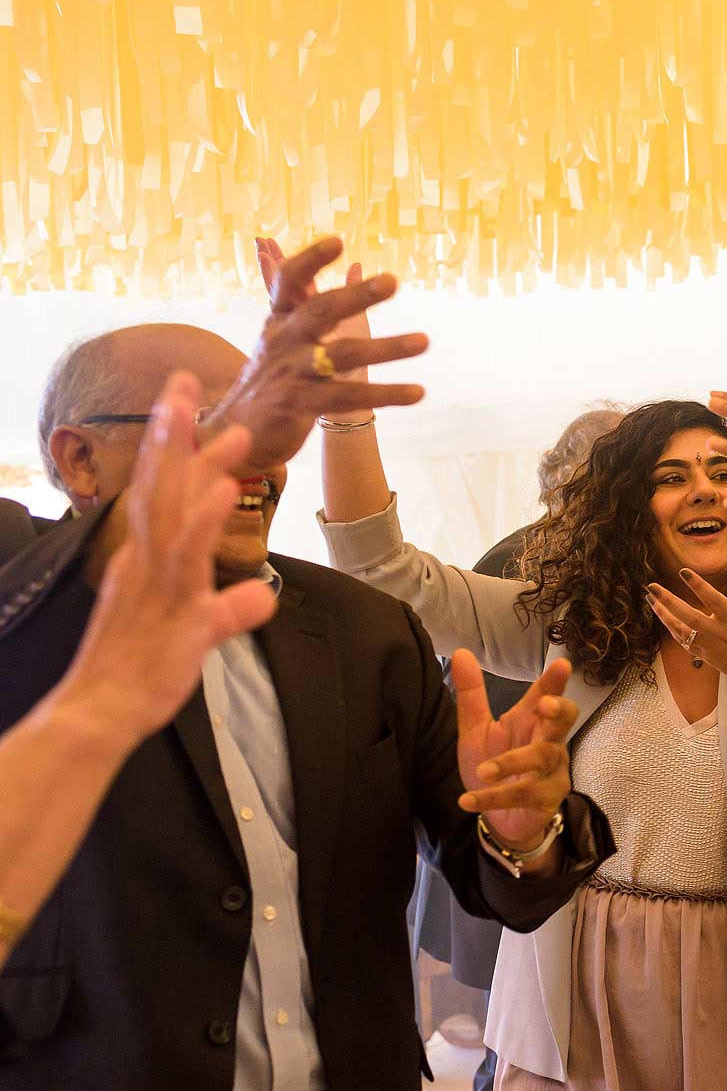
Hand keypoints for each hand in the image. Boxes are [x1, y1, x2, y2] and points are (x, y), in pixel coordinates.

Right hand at [57, 373, 279, 736]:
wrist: (101, 712)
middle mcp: (145, 559)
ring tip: (223, 424)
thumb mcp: (197, 632)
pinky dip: (207, 520)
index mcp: (147, 558)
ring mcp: (157, 580)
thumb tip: (261, 595)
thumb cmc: (141, 673)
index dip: (176, 449)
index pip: (164, 493)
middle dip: (174, 429)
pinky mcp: (173, 608)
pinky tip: (227, 488)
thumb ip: (230, 608)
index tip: (185, 405)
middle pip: (161, 483)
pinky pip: (189, 558)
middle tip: (185, 377)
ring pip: (173, 509)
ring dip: (196, 463)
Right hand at [206, 237, 429, 468]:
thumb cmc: (272, 375)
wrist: (236, 428)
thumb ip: (306, 299)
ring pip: (343, 355)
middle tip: (392, 280)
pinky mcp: (300, 405)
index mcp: (280, 319)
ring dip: (387, 348)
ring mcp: (291, 372)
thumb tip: (340, 261)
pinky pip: (348, 398)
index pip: (289, 280)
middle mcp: (283, 340)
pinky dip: (386, 394)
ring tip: (424, 340)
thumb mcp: (283, 334)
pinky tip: (417, 392)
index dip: (310, 259)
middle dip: (356, 295)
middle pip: (320, 311)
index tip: (337, 241)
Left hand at [453, 652, 579, 855]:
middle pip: (565, 722)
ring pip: (542, 758)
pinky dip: (494, 798)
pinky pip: (525, 795)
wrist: (501, 819)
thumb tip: (460, 652)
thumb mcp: (477, 730)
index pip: (546, 695)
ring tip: (483, 771)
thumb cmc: (494, 767)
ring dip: (512, 762)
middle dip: (558, 711)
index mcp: (530, 721)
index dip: (555, 682)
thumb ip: (472, 694)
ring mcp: (552, 771)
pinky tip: (467, 800)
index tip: (561, 665)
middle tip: (545, 705)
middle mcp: (548, 742)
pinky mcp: (546, 799)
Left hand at [646, 568, 726, 694]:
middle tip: (652, 587)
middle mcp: (719, 633)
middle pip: (687, 615)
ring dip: (664, 615)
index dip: (697, 585)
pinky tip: (664, 618)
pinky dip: (672, 629)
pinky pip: (683, 642)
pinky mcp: (705, 656)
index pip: (712, 599)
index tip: (683, 571)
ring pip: (680, 630)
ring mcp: (709, 646)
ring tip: (651, 600)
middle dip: (668, 600)